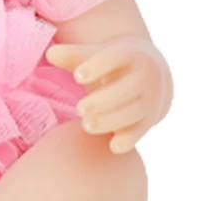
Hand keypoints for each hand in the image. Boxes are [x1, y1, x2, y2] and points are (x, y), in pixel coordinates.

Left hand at [45, 36, 170, 153]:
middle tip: (79, 109)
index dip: (96, 66)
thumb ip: (72, 55)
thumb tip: (50, 53)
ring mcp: (148, 99)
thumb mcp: (96, 53)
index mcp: (128, 54)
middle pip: (127, 89)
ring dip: (111, 120)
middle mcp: (143, 76)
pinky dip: (129, 139)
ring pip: (133, 112)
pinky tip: (114, 147)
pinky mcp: (149, 120)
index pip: (114, 58)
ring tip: (86, 125)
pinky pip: (141, 131)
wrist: (151, 72)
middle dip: (104, 100)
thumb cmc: (112, 62)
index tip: (77, 75)